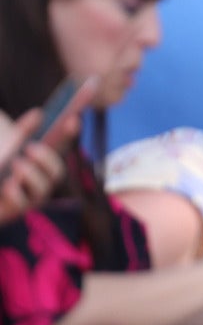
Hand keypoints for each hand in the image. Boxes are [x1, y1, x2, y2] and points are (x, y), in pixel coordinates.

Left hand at [0, 110, 67, 224]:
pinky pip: (19, 203)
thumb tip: (38, 113)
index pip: (61, 148)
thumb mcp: (9, 146)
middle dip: (46, 159)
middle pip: (56, 172)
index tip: (73, 119)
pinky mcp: (12, 211)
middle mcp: (41, 183)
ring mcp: (28, 199)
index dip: (69, 134)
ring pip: (41, 189)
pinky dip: (14, 192)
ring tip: (16, 163)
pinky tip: (7, 183)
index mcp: (42, 165)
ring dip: (30, 174)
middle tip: (30, 147)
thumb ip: (23, 131)